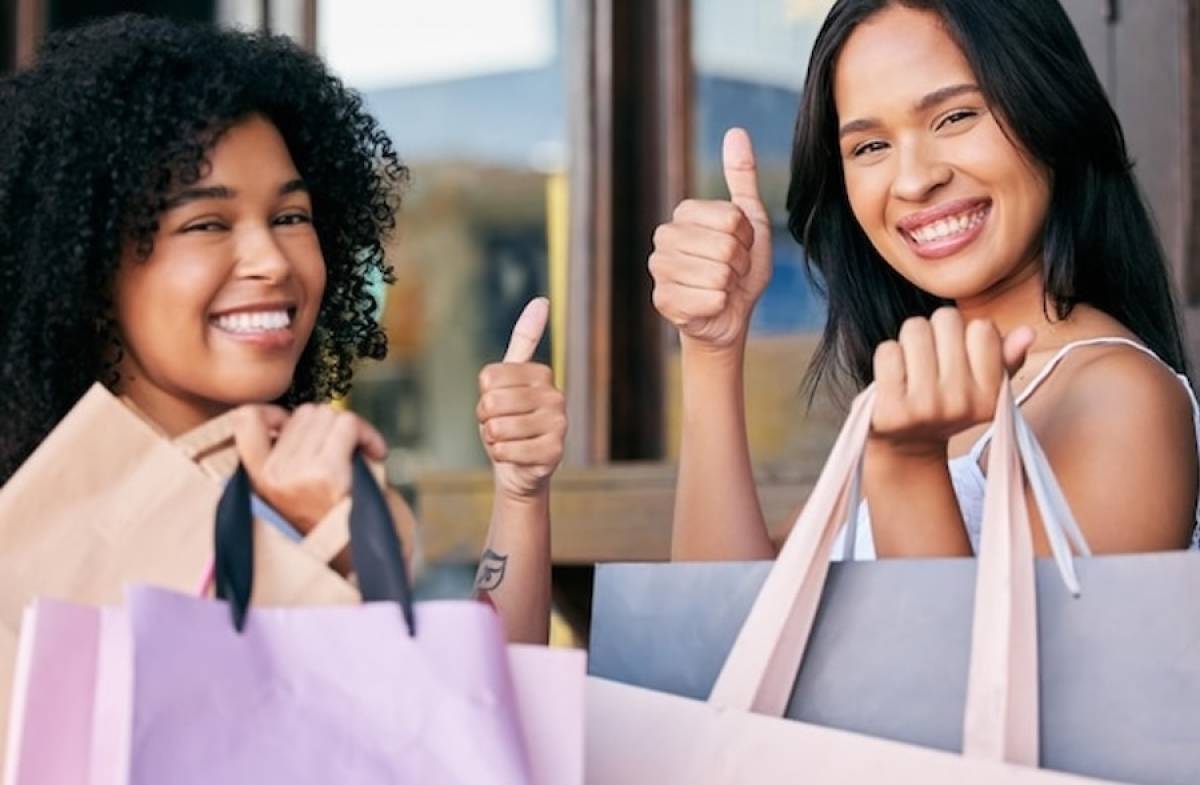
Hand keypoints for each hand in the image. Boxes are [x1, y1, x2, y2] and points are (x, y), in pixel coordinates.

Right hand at [231, 403, 387, 531]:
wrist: (370, 563)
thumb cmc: (341, 522)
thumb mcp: (299, 487)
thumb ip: (289, 453)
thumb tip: (299, 416)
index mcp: (258, 479)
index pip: (245, 420)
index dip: (275, 412)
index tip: (300, 428)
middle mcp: (272, 477)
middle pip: (304, 413)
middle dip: (331, 424)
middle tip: (348, 450)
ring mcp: (298, 475)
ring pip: (328, 416)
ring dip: (352, 430)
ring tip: (361, 456)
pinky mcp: (327, 475)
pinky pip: (348, 425)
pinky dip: (368, 433)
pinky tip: (377, 453)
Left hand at [477, 297, 566, 500]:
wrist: (521, 468)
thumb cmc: (510, 420)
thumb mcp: (509, 380)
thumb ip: (524, 340)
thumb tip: (542, 300)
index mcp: (542, 374)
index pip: (488, 378)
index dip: (484, 396)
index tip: (499, 404)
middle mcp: (556, 396)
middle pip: (493, 403)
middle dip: (487, 419)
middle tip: (501, 426)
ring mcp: (559, 425)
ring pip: (499, 428)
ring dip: (494, 439)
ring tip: (508, 440)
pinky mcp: (554, 452)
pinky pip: (507, 451)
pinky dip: (501, 456)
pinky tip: (515, 456)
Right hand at [649, 127, 772, 349]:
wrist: (729, 315)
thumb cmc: (740, 268)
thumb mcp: (750, 220)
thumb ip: (742, 177)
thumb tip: (736, 131)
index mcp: (684, 213)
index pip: (733, 218)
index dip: (746, 238)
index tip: (740, 247)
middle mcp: (664, 237)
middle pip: (726, 246)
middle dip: (740, 263)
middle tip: (732, 271)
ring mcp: (659, 269)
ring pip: (718, 274)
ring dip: (730, 285)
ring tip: (722, 286)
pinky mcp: (662, 300)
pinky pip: (710, 299)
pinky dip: (719, 305)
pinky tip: (710, 304)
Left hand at [870, 308, 1034, 457]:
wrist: (907, 445)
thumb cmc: (945, 403)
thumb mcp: (983, 386)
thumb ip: (1006, 358)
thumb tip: (1028, 332)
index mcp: (991, 395)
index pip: (983, 328)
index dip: (966, 333)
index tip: (959, 354)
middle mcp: (961, 403)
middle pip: (946, 320)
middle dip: (936, 331)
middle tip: (931, 360)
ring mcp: (926, 407)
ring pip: (915, 329)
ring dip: (910, 341)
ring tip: (912, 367)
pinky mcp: (892, 409)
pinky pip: (888, 350)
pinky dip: (888, 356)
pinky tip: (893, 378)